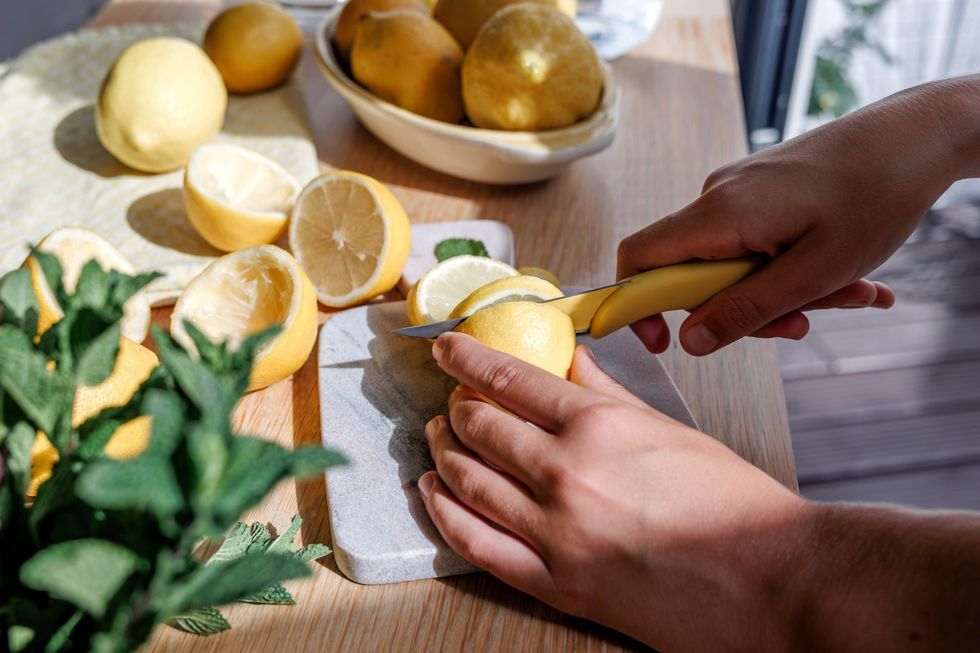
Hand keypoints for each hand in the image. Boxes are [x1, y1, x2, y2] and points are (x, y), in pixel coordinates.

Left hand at [418, 332, 815, 651]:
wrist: (767, 579)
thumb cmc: (731, 503)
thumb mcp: (667, 428)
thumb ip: (608, 393)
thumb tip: (573, 360)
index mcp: (598, 426)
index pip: (508, 379)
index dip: (465, 358)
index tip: (446, 348)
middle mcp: (567, 474)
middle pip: (477, 426)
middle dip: (454, 405)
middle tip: (452, 399)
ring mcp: (556, 533)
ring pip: (465, 480)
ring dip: (441, 451)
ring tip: (438, 437)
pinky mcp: (555, 583)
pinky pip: (475, 544)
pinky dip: (444, 513)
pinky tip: (434, 492)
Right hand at [618, 78, 977, 355]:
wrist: (914, 135)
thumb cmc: (874, 195)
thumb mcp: (813, 273)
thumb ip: (745, 310)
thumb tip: (688, 341)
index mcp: (719, 214)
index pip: (639, 259)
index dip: (637, 306)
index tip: (664, 343)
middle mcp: (717, 197)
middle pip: (695, 273)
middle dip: (744, 308)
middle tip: (801, 324)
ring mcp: (738, 191)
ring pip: (733, 263)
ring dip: (782, 291)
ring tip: (849, 292)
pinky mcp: (760, 191)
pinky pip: (756, 243)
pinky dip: (791, 267)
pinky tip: (846, 275)